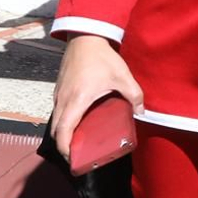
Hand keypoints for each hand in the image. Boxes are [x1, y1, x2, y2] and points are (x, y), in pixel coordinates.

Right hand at [50, 34, 142, 160]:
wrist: (85, 37)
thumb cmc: (102, 58)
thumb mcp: (122, 76)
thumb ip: (134, 95)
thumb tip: (141, 112)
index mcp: (76, 101)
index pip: (63, 132)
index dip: (65, 149)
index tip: (73, 159)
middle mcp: (63, 100)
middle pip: (56, 130)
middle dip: (64, 146)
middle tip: (78, 155)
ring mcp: (58, 94)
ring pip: (56, 121)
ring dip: (63, 133)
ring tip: (78, 142)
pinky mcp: (59, 88)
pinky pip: (58, 111)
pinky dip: (64, 121)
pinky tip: (78, 122)